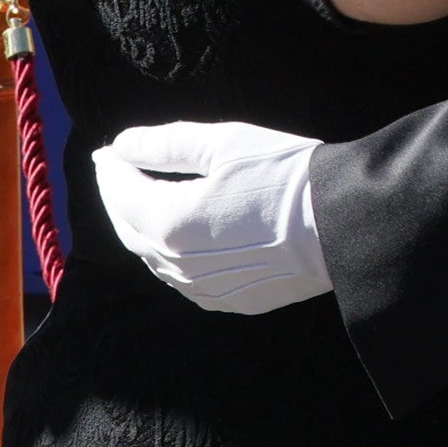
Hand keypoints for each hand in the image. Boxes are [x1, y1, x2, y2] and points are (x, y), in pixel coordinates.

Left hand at [97, 121, 329, 314]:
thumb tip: (120, 146)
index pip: (121, 194)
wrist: (341, 224)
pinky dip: (171, 254)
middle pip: (130, 230)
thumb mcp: (223, 144)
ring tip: (144, 201)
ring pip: (154, 259)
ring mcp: (202, 289)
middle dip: (118, 199)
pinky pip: (183, 278)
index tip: (106, 151)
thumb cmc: (284, 174)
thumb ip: (164, 145)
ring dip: (143, 228)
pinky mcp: (227, 301)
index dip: (111, 169)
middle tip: (117, 172)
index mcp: (170, 222)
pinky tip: (181, 236)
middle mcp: (177, 265)